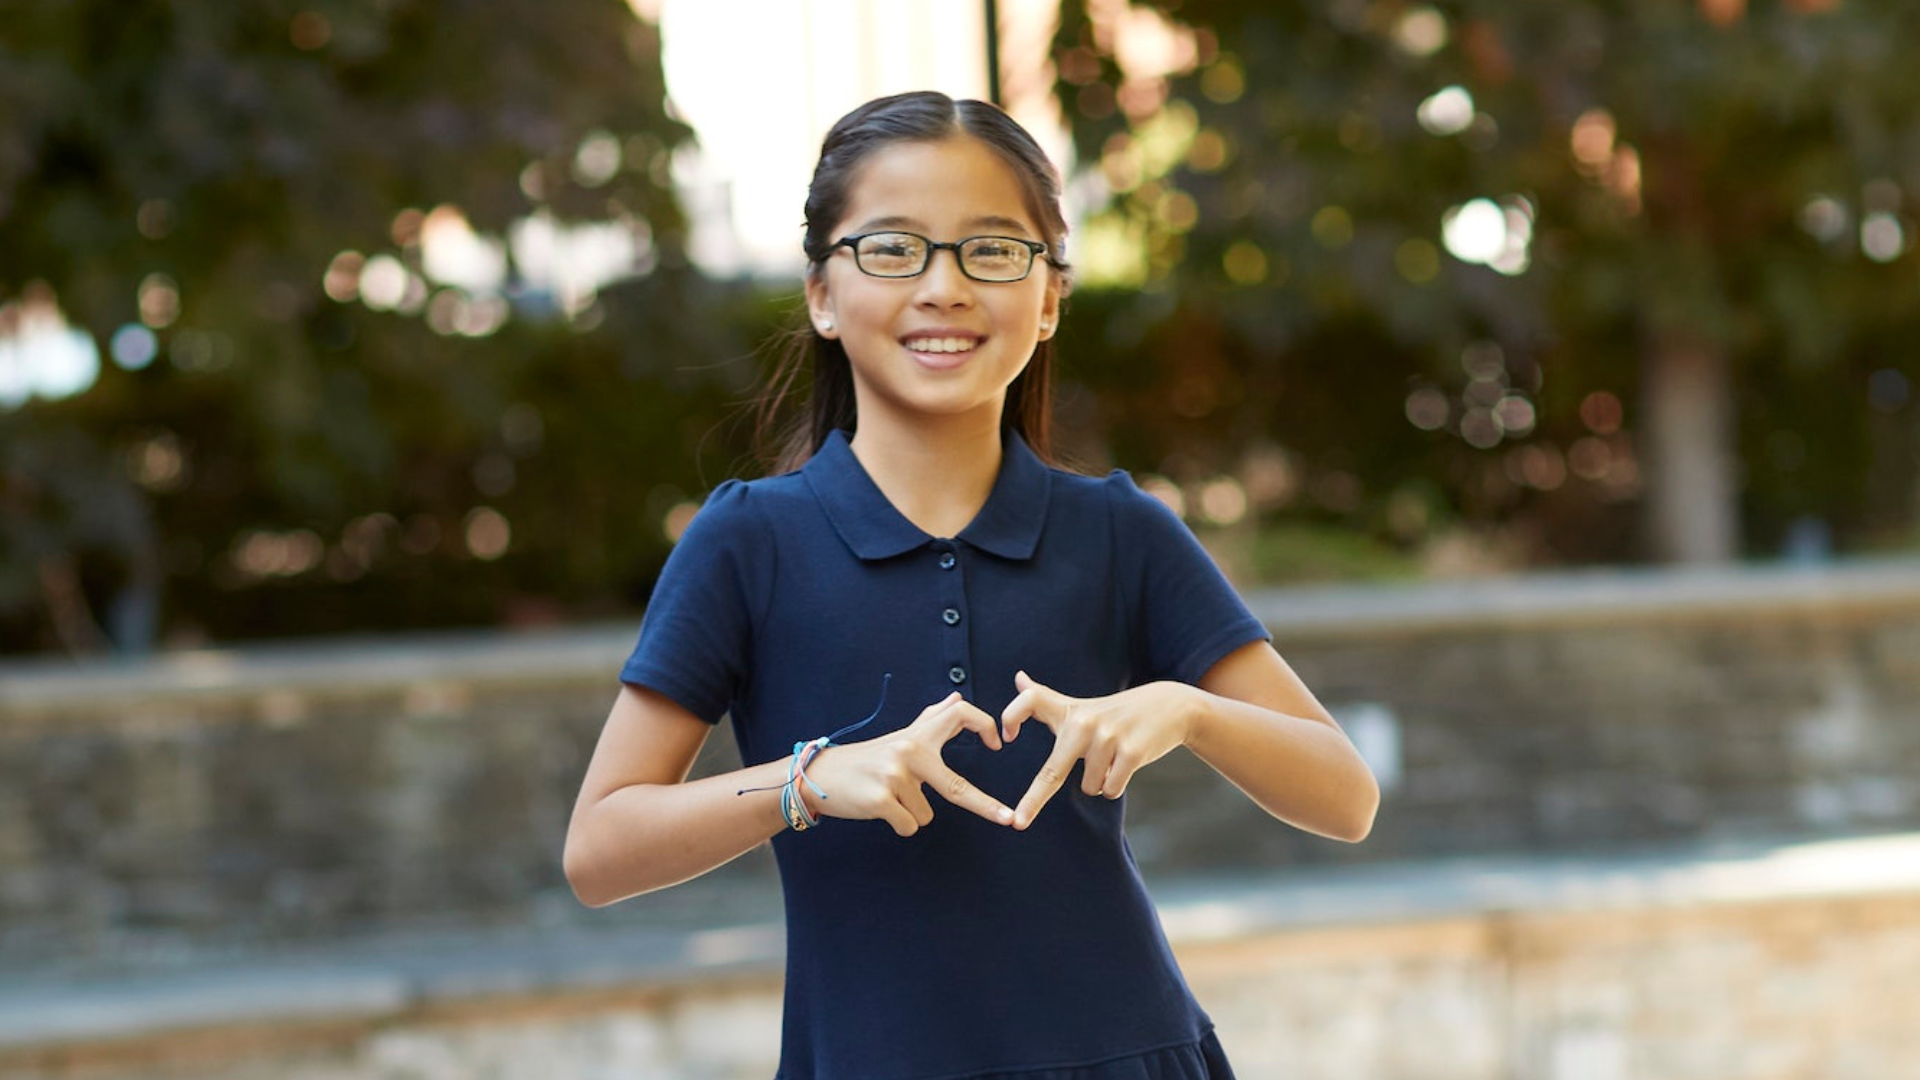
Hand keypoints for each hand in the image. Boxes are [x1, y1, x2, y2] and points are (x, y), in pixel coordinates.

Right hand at [800, 692, 1015, 836]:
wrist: (820, 775)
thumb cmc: (866, 759)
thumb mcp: (899, 736)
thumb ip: (930, 719)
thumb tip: (956, 698)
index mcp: (917, 734)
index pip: (960, 715)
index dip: (985, 726)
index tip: (998, 744)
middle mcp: (908, 750)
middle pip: (956, 786)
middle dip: (986, 806)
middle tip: (1008, 819)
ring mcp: (894, 776)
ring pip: (926, 814)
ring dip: (912, 813)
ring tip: (888, 796)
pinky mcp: (880, 800)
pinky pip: (908, 826)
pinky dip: (898, 824)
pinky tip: (880, 808)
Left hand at [999, 671, 1197, 829]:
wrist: (1169, 707)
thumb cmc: (1115, 712)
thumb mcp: (1078, 703)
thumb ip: (1045, 697)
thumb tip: (1017, 677)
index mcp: (1067, 711)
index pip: (1030, 701)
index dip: (1012, 715)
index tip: (1006, 736)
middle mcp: (1083, 722)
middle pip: (1051, 772)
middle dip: (1033, 801)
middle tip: (1018, 822)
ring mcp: (1108, 738)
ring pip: (1089, 787)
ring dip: (1099, 782)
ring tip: (1113, 757)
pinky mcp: (1131, 753)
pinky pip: (1109, 789)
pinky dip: (1114, 785)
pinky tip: (1125, 765)